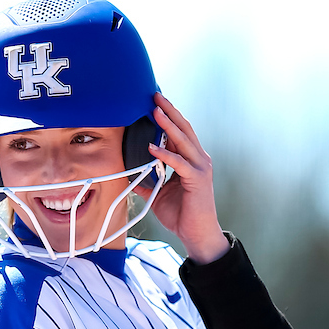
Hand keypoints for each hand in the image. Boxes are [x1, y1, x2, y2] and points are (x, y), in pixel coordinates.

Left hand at [146, 93, 228, 263]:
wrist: (196, 233)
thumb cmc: (181, 213)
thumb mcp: (158, 193)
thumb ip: (147, 179)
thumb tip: (128, 172)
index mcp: (189, 159)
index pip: (178, 132)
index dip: (168, 116)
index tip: (154, 102)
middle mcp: (198, 159)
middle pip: (183, 128)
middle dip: (169, 111)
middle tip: (155, 95)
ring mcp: (200, 168)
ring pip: (183, 140)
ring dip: (168, 125)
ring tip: (155, 111)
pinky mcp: (198, 179)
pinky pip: (179, 163)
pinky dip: (165, 154)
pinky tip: (152, 147)